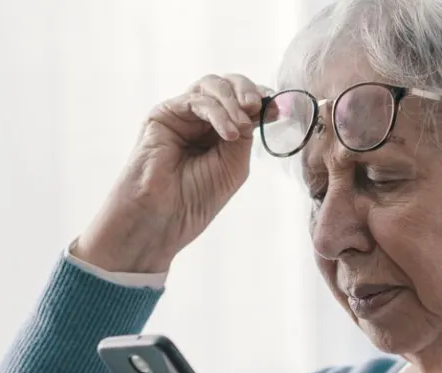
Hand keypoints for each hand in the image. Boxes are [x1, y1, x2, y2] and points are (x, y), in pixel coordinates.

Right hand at [73, 74, 269, 272]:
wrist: (162, 218)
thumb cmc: (195, 199)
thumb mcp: (234, 164)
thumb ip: (246, 133)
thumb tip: (261, 106)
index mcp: (217, 132)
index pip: (241, 102)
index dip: (261, 99)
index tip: (279, 108)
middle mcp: (199, 120)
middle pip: (227, 85)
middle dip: (248, 91)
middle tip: (258, 107)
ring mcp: (181, 115)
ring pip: (211, 86)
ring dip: (233, 101)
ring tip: (242, 127)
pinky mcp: (163, 114)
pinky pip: (196, 100)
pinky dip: (218, 112)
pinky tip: (229, 133)